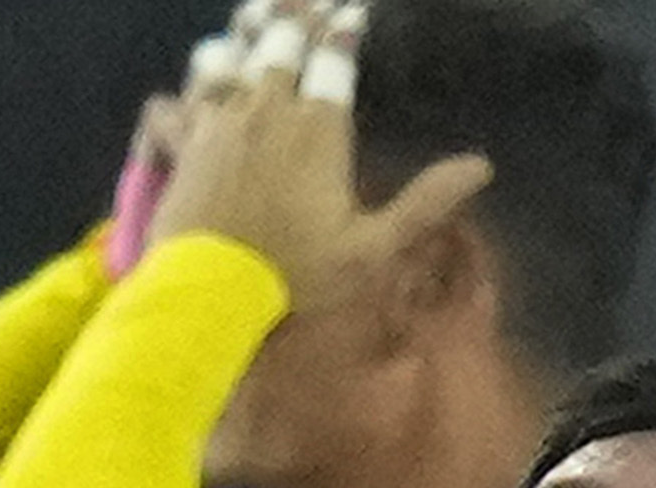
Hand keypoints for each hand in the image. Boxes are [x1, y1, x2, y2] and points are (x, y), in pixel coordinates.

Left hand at [150, 9, 494, 311]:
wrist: (210, 291)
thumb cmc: (295, 272)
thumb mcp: (371, 248)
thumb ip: (423, 202)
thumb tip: (482, 165)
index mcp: (318, 125)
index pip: (335, 56)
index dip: (344, 28)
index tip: (351, 13)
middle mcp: (267, 106)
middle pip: (280, 40)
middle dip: (295, 16)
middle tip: (306, 4)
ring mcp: (218, 118)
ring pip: (226, 56)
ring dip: (241, 39)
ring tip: (252, 25)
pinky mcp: (180, 140)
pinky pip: (174, 100)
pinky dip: (184, 94)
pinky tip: (192, 95)